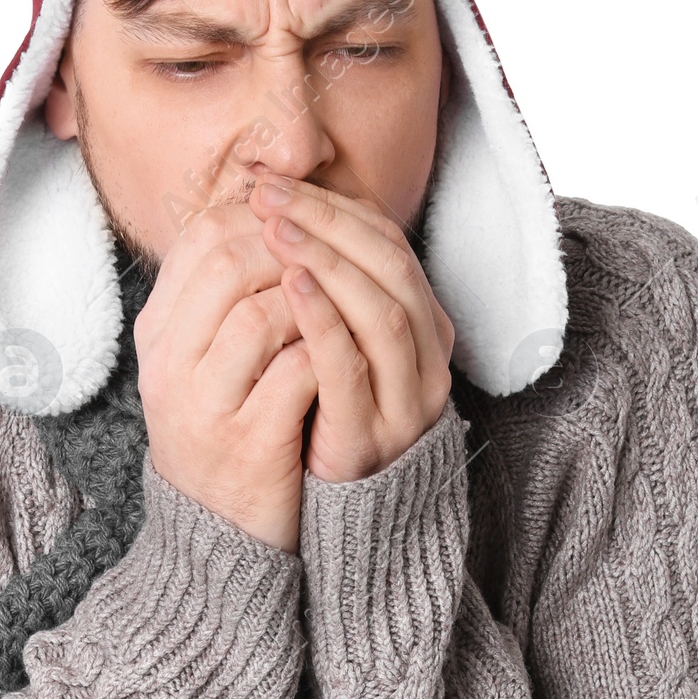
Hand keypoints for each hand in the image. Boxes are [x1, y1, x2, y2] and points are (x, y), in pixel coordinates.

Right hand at [134, 201, 318, 550]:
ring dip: (312, 299)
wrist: (220, 531)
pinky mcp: (249, 445)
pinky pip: (296, 375)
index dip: (262, 216)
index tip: (304, 220)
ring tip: (340, 301)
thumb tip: (276, 215)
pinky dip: (327, 352)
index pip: (200, 238)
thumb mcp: (207, 360)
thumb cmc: (229, 429)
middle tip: (330, 253)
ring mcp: (206, 407)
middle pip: (225, 264)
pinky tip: (347, 352)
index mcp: (158, 336)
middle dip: (291, 245)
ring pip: (258, 316)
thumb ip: (228, 296)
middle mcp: (170, 366)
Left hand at [247, 176, 455, 481]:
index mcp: (423, 325)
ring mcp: (406, 398)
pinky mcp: (372, 434)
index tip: (277, 183)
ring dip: (326, 261)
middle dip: (327, 222)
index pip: (387, 244)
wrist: (338, 515)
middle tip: (270, 194)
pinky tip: (287, 286)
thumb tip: (275, 211)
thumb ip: (323, 289)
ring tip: (275, 228)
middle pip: (389, 267)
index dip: (335, 207)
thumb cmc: (324, 417)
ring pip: (382, 310)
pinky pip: (352, 366)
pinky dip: (322, 319)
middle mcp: (427, 357)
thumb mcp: (334, 345)